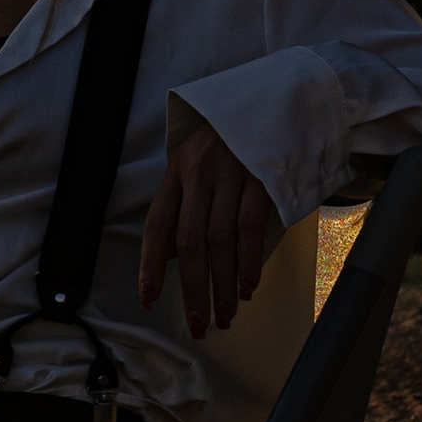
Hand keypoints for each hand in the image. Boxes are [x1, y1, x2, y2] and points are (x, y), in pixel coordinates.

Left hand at [138, 125, 278, 339]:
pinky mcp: (261, 178)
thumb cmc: (229, 142)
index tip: (149, 299)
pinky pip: (250, 229)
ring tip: (225, 314)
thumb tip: (174, 260)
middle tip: (198, 323)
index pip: (157, 226)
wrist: (272, 99)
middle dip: (192, 289)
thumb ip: (184, 208)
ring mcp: (231, 175)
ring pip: (220, 242)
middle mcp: (199, 174)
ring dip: (222, 285)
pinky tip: (246, 288)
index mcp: (176, 172)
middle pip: (189, 242)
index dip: (151, 265)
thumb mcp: (196, 166)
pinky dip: (248, 263)